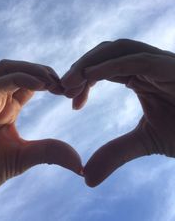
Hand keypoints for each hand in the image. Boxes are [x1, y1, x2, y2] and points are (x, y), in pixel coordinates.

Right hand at [0, 60, 81, 196]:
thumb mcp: (23, 158)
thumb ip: (50, 154)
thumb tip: (81, 164)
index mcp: (9, 107)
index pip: (31, 83)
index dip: (50, 82)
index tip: (68, 92)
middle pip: (21, 69)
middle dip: (44, 72)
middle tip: (64, 85)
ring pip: (8, 67)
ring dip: (33, 69)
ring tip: (53, 82)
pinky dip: (20, 77)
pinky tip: (41, 85)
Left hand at [61, 39, 174, 186]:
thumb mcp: (145, 142)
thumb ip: (116, 153)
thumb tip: (86, 178)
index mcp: (140, 76)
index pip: (104, 67)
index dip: (83, 79)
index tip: (70, 99)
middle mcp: (147, 64)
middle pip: (106, 52)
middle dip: (82, 67)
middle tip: (63, 87)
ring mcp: (159, 62)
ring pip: (118, 49)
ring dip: (90, 63)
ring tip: (70, 83)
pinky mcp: (170, 66)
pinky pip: (135, 60)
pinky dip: (109, 66)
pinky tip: (89, 78)